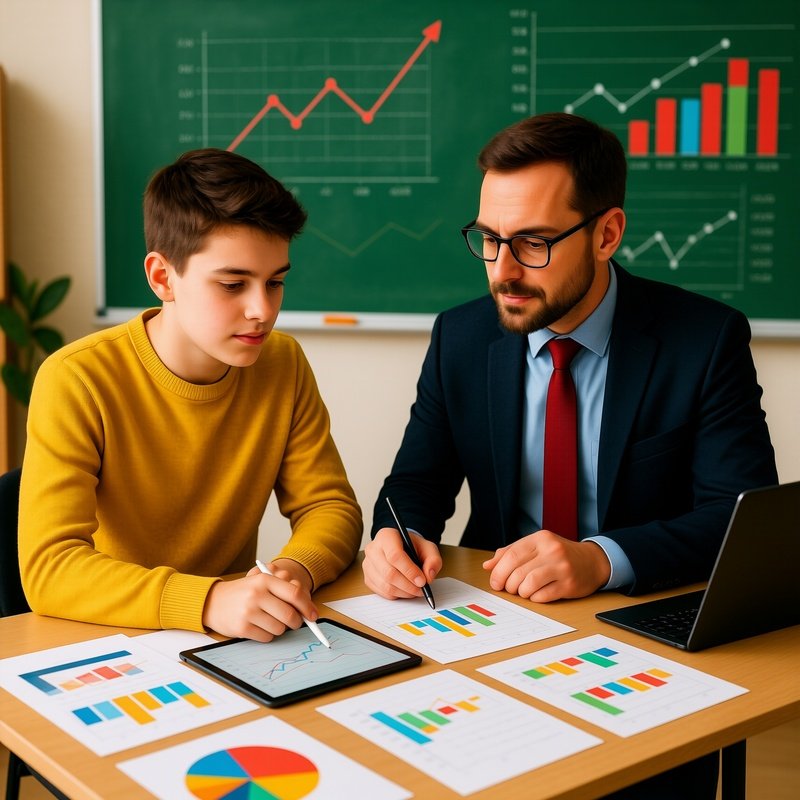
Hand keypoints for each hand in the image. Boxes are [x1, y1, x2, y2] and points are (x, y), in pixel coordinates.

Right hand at [201, 564, 318, 640]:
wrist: (213, 602)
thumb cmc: (243, 592)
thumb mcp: (261, 581)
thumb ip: (283, 586)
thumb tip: (306, 603)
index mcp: (264, 580)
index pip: (295, 593)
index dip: (308, 606)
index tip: (313, 615)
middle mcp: (257, 594)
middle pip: (290, 615)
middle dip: (296, 622)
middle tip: (294, 622)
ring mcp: (249, 612)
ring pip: (280, 629)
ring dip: (280, 628)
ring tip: (269, 621)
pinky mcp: (242, 628)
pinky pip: (267, 637)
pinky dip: (267, 635)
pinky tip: (259, 626)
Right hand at [363, 528, 441, 599]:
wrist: (401, 547)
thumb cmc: (413, 547)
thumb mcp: (428, 548)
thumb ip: (433, 560)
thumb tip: (428, 576)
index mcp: (386, 536)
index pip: (395, 555)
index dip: (409, 571)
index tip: (422, 581)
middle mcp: (373, 549)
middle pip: (389, 573)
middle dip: (408, 585)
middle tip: (421, 589)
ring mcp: (368, 564)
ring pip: (385, 585)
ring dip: (404, 592)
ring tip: (415, 590)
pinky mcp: (368, 577)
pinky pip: (382, 592)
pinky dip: (396, 595)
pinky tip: (405, 590)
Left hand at [482, 530, 610, 601]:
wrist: (592, 561)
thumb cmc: (559, 554)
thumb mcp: (536, 546)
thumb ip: (511, 553)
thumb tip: (488, 566)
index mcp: (540, 538)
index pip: (512, 555)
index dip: (499, 571)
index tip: (495, 582)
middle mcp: (552, 551)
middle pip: (518, 572)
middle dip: (508, 585)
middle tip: (509, 589)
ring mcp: (562, 568)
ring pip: (529, 584)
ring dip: (521, 592)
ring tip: (523, 591)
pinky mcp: (569, 585)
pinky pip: (543, 596)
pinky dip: (534, 598)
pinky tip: (536, 594)